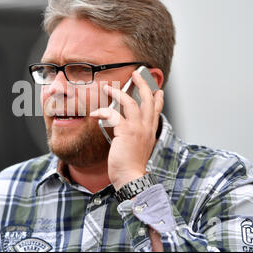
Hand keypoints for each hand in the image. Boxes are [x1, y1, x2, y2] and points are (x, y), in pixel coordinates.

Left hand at [89, 70, 163, 190]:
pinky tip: (95, 112)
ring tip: (108, 87)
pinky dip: (103, 111)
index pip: (157, 110)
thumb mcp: (138, 148)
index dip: (157, 98)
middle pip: (148, 99)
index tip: (157, 90)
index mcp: (150, 131)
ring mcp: (137, 128)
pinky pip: (113, 114)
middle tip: (136, 74)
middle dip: (142, 84)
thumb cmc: (131, 166)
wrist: (131, 178)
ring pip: (131, 102)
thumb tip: (124, 128)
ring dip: (118, 92)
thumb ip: (135, 136)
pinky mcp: (125, 131)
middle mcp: (146, 127)